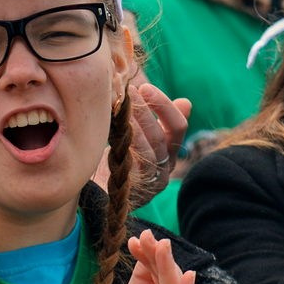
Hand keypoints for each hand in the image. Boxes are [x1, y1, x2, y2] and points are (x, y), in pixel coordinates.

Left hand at [105, 231, 202, 283]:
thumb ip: (141, 279)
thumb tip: (142, 247)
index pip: (161, 273)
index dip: (150, 255)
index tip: (137, 238)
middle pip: (170, 280)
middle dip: (160, 257)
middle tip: (150, 238)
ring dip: (171, 270)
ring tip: (163, 249)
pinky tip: (186, 279)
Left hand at [126, 80, 191, 203]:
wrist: (98, 196)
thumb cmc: (117, 161)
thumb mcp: (137, 137)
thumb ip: (157, 122)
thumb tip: (186, 102)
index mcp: (169, 153)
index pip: (178, 127)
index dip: (164, 105)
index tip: (145, 87)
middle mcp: (164, 168)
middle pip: (163, 135)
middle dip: (147, 110)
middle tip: (130, 91)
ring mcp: (151, 181)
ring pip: (150, 148)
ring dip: (137, 123)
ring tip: (122, 105)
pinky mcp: (136, 190)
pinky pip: (135, 163)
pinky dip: (128, 143)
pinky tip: (115, 128)